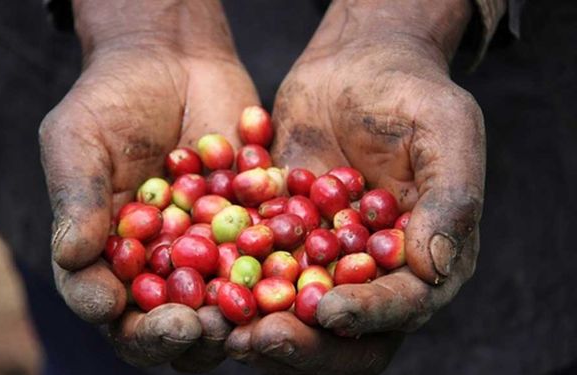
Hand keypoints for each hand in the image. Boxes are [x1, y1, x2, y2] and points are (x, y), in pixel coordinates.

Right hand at [40, 1, 257, 370]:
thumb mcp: (79, 138)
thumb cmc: (111, 99)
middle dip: (180, 333)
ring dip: (234, 318)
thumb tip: (71, 257)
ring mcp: (211, 253)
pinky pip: (269, 260)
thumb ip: (77, 197)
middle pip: (167, 322)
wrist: (174, 62)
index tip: (117, 309)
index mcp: (109, 258)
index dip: (111, 314)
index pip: (106, 304)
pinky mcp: (254, 231)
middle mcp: (161, 266)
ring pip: (223, 305)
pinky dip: (279, 272)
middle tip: (196, 327)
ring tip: (242, 315)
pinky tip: (288, 274)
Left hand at [226, 0, 483, 372]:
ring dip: (260, 327)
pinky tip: (200, 286)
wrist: (355, 66)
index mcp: (422, 258)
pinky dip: (231, 284)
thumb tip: (434, 270)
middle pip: (345, 332)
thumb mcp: (445, 132)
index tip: (326, 310)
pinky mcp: (282, 238)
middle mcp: (372, 272)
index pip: (402, 307)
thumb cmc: (411, 92)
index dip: (367, 316)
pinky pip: (257, 270)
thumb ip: (451, 199)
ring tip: (223, 329)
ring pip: (295, 313)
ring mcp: (323, 259)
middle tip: (257, 340)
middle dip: (304, 342)